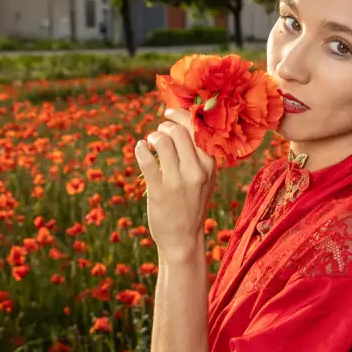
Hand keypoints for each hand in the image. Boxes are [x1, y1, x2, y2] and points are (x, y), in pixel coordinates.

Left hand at [135, 108, 216, 263]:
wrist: (184, 238)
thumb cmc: (192, 204)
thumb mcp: (205, 179)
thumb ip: (198, 155)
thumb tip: (182, 124)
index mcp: (210, 165)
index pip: (198, 129)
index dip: (181, 115)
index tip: (169, 112)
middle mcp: (197, 171)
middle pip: (180, 131)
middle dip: (165, 126)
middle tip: (159, 132)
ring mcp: (178, 181)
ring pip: (163, 141)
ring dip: (153, 136)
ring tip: (151, 143)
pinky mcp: (159, 191)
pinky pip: (146, 159)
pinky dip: (140, 148)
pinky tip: (140, 149)